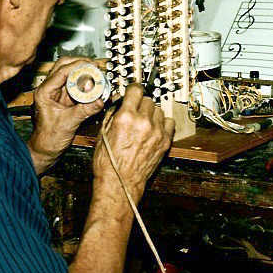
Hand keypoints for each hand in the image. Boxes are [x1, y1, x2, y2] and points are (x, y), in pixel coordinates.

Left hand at [27, 57, 105, 171]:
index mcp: (45, 92)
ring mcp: (57, 93)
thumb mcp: (68, 123)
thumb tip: (99, 101)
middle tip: (95, 68)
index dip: (78, 65)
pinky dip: (85, 85)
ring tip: (97, 77)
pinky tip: (94, 87)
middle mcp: (49, 89)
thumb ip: (85, 111)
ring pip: (71, 75)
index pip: (61, 70)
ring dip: (84, 74)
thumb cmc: (48, 138)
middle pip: (65, 67)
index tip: (92, 65)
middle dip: (81, 65)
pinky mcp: (65, 99)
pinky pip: (76, 86)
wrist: (46, 149)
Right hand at [92, 83, 174, 203]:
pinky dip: (162, 124)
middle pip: (148, 100)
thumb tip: (119, 101)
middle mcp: (143, 121)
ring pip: (158, 110)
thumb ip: (113, 113)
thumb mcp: (103, 133)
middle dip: (141, 104)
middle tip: (135, 113)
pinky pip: (169, 122)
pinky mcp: (165, 141)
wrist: (120, 183)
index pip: (136, 90)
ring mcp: (156, 131)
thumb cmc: (109, 162)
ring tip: (143, 124)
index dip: (133, 91)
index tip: (133, 93)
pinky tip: (154, 129)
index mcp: (125, 117)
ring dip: (151, 114)